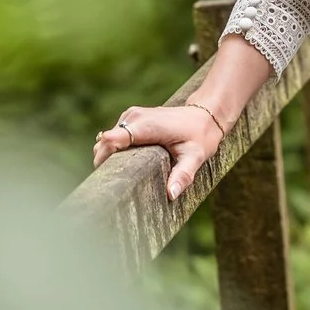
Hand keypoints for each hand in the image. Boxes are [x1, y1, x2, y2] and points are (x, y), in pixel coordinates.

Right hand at [93, 100, 228, 202]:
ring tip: (123, 175)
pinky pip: (115, 136)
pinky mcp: (131, 117)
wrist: (205, 114)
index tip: (106, 178)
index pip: (111, 140)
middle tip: (115, 185)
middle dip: (105, 162)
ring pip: (108, 139)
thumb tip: (171, 195)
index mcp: (146, 126)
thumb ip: (182, 175)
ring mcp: (131, 115)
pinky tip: (129, 162)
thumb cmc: (201, 136)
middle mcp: (134, 117)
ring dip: (110, 157)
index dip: (103, 159)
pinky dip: (116, 150)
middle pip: (105, 142)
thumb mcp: (195, 157)